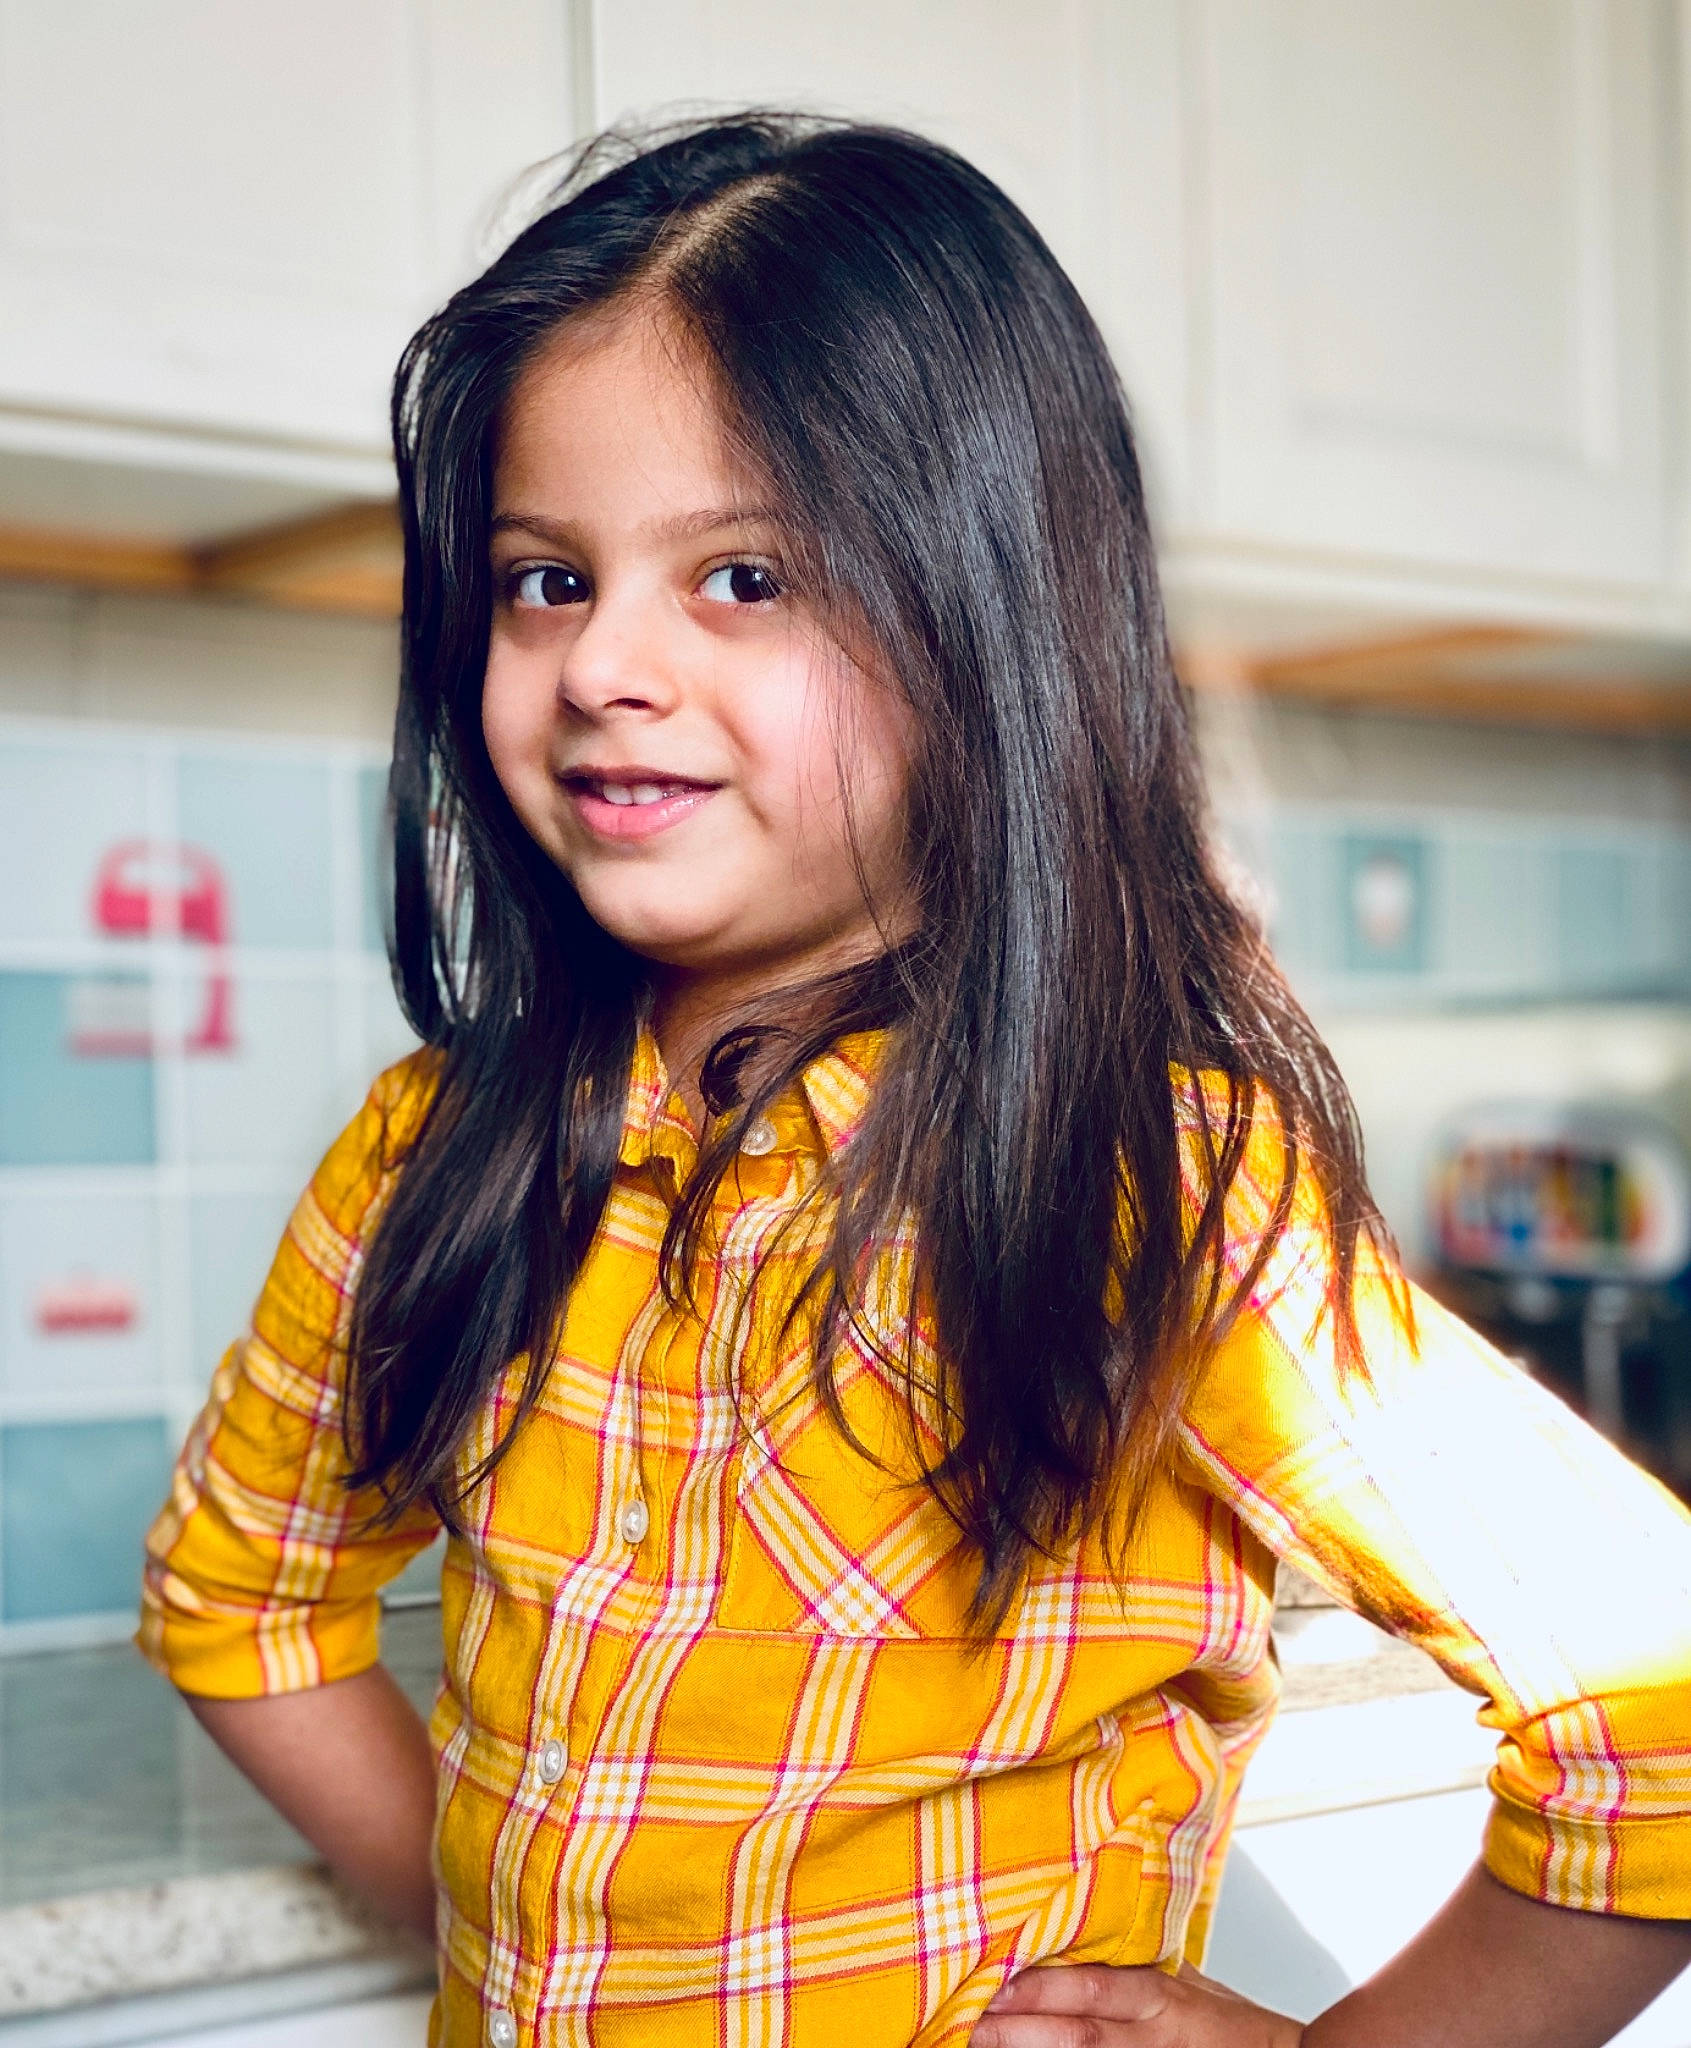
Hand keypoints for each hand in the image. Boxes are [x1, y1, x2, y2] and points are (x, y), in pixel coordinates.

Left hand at [971, 1961, 1303, 2047]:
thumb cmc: (1233, 2026)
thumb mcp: (1190, 1980)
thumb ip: (1138, 1956)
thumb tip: (1085, 1919)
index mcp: (1160, 1996)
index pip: (1092, 1986)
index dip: (1040, 1984)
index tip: (992, 1974)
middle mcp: (1152, 2037)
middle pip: (1077, 2033)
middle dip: (1020, 2028)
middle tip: (969, 2018)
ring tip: (982, 2043)